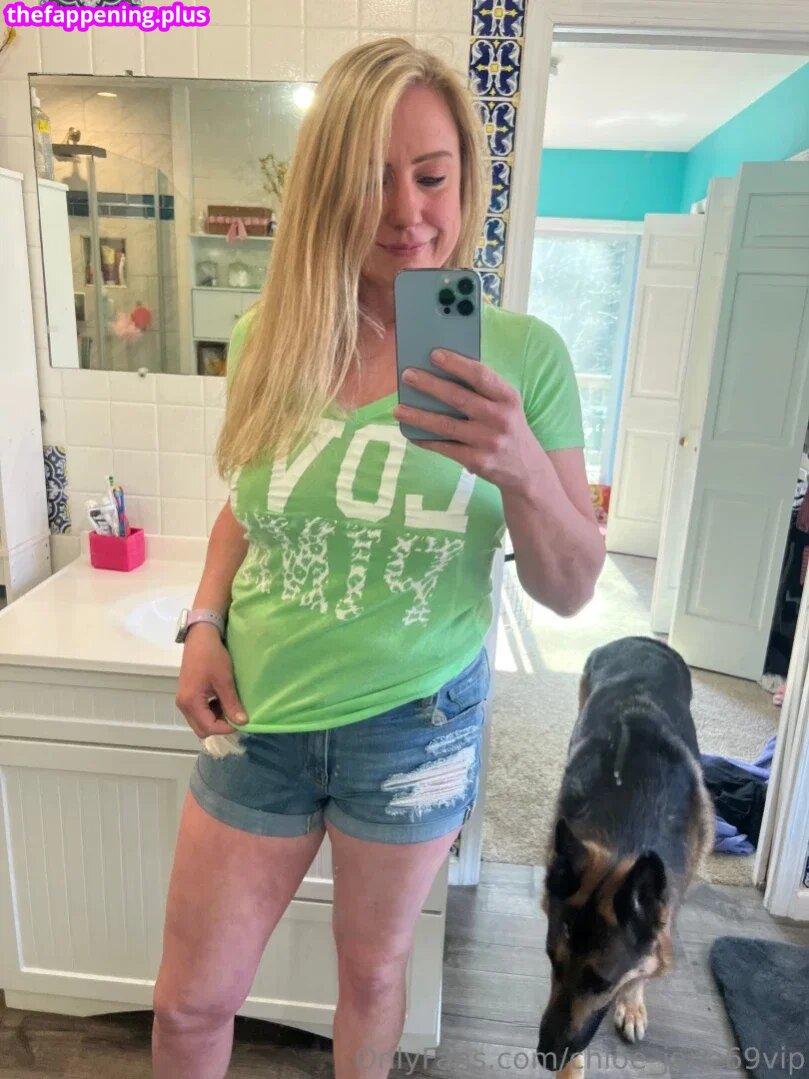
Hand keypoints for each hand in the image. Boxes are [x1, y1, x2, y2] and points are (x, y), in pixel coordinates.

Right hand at [175, 623, 248, 737]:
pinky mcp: (187, 695)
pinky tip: (222, 700)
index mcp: (190, 702)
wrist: (201, 637)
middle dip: (220, 726)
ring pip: (200, 721)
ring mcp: (183, 700)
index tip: (241, 720)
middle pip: (201, 729)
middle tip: (235, 714)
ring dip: (216, 718)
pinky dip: (211, 711)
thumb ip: (232, 703)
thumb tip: (242, 722)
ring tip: (230, 706)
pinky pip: (198, 712)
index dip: (226, 727)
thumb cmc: (212, 656)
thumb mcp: (225, 680)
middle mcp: (183, 705)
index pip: (208, 727)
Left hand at [393, 349, 543, 493]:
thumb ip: (482, 391)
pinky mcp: (477, 461)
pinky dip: (425, 439)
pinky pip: (445, 447)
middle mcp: (500, 418)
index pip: (481, 375)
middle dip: (429, 385)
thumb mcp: (506, 406)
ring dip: (418, 416)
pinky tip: (411, 432)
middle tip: (407, 375)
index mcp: (508, 398)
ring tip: (398, 409)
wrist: (527, 472)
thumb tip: (440, 374)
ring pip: (446, 425)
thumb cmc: (508, 429)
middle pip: (458, 398)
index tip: (434, 354)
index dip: (457, 364)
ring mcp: (488, 441)